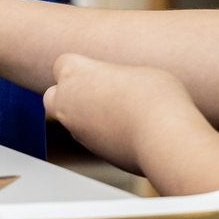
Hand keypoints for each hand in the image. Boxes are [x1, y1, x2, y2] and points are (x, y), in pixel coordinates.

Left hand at [43, 54, 208, 175]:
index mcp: (75, 73)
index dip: (81, 67)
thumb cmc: (155, 96)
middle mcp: (68, 102)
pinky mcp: (94, 153)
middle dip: (70, 94)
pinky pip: (90, 139)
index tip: (101, 70)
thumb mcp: (139, 70)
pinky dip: (101, 134)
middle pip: (53, 96)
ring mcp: (78, 131)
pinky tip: (127, 130)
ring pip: (71, 120)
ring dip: (86, 116)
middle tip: (100, 91)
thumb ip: (117, 77)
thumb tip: (120, 85)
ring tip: (119, 111)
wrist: (164, 137)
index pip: (62, 65)